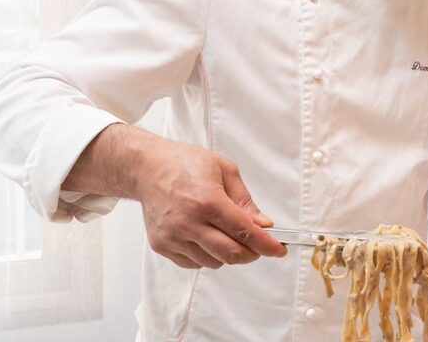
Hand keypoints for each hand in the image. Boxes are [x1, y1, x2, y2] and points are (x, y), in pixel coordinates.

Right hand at [133, 131, 287, 268]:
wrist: (148, 168)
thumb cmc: (186, 164)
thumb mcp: (225, 171)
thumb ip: (245, 201)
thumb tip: (263, 225)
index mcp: (207, 201)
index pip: (244, 232)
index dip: (266, 245)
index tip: (279, 250)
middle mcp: (189, 222)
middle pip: (231, 254)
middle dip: (252, 253)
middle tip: (258, 244)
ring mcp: (173, 237)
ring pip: (214, 262)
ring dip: (228, 253)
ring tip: (225, 231)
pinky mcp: (162, 246)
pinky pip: (195, 263)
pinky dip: (208, 256)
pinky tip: (206, 236)